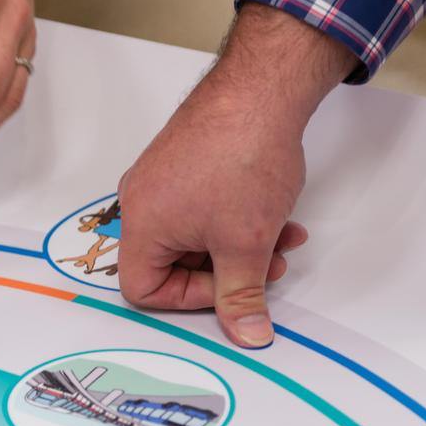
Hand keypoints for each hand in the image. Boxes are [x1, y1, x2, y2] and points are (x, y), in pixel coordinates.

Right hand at [117, 4, 354, 347]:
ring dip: (241, 245)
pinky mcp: (184, 162)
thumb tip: (246, 336)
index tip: (230, 289)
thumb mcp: (245, 244)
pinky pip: (202, 208)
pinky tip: (278, 212)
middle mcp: (142, 201)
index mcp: (141, 225)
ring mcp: (162, 179)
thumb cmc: (241, 158)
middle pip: (173, 264)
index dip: (190, 300)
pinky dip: (238, 219)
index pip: (143, 289)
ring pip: (196, 236)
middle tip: (268, 269)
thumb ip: (241, 298)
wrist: (260, 89)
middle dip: (228, 272)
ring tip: (283, 238)